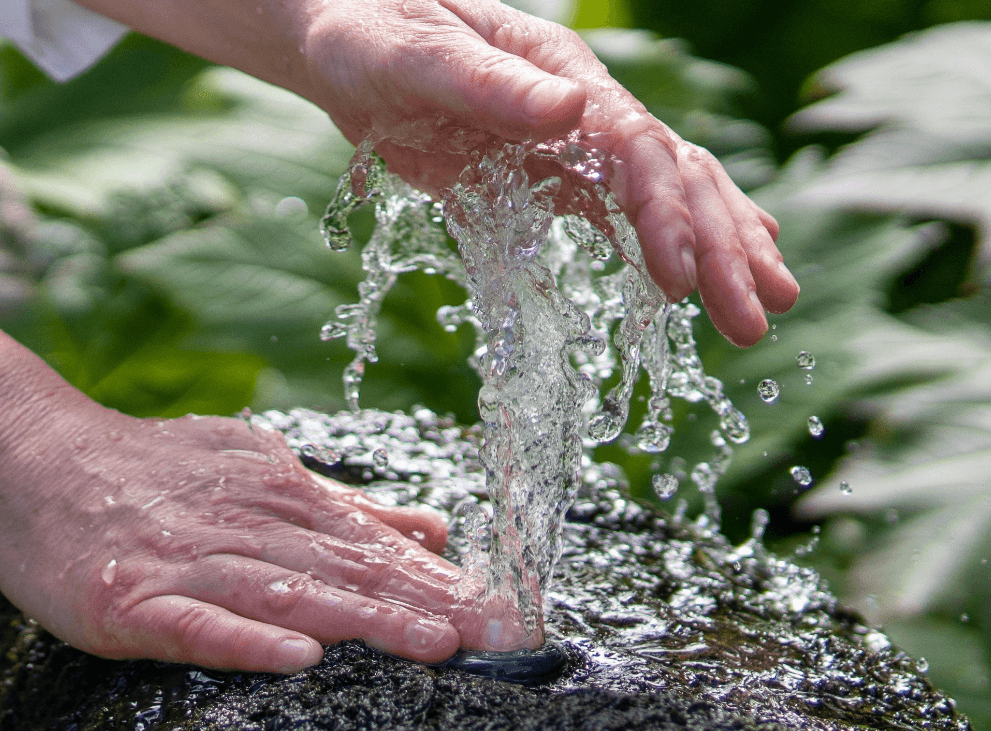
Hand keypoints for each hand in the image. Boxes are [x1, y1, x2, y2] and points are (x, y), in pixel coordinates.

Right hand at [0, 407, 533, 672]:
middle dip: (427, 604)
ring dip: (361, 619)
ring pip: (286, 592)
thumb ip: (342, 509)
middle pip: (345, 568)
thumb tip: (435, 532)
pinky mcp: (129, 600)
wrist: (30, 462)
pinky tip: (296, 660)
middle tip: (501, 636)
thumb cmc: (148, 478)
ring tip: (432, 647)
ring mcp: (185, 562)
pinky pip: (194, 624)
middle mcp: (241, 523)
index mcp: (277, 494)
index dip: (442, 581)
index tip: (512, 612)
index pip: (371, 543)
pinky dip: (245, 639)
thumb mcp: (253, 474)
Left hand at [75, 0, 798, 345]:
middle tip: (758, 320)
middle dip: (718, 250)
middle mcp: (582, 110)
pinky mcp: (541, 177)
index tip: (684, 278)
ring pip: (661, 198)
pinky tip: (704, 278)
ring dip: (715, 254)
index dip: (665, 215)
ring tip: (763, 312)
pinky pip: (616, 215)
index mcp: (563, 75)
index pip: (636, 150)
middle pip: (671, 180)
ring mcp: (567, 146)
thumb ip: (488, 85)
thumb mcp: (420, 54)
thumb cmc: (374, 32)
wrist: (345, 39)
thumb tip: (570, 111)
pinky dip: (667, 245)